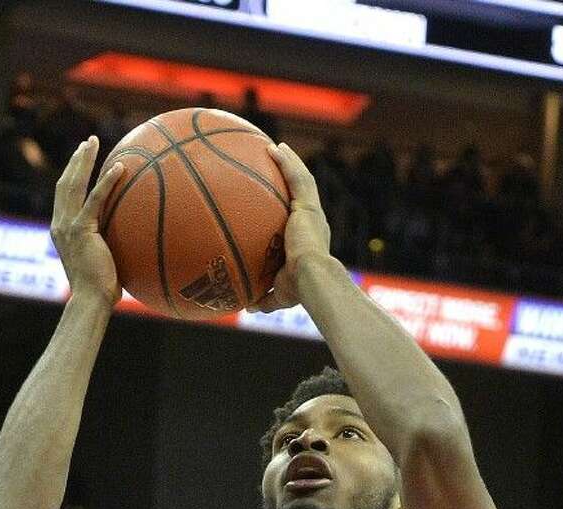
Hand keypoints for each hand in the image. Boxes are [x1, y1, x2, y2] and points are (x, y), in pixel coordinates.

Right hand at [50, 137, 125, 305]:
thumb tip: (132, 240)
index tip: (81, 159)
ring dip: (84, 161)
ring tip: (94, 143)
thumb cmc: (102, 290)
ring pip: (73, 184)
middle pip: (65, 183)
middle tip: (88, 142)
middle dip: (76, 160)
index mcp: (61, 230)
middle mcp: (60, 224)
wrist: (92, 301)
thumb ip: (109, 246)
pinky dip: (106, 182)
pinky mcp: (80, 230)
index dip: (72, 175)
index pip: (64, 196)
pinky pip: (94, 200)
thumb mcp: (103, 262)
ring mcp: (67, 226)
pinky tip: (119, 168)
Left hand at [253, 143, 331, 311]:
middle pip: (303, 193)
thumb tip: (249, 306)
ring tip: (276, 148)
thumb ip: (266, 298)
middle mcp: (314, 222)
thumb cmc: (299, 289)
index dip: (292, 207)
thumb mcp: (280, 294)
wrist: (313, 278)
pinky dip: (287, 162)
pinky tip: (275, 148)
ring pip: (302, 180)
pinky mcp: (309, 206)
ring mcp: (313, 212)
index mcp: (309, 239)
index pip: (300, 217)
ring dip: (290, 162)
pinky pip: (297, 177)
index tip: (281, 201)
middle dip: (292, 177)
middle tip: (278, 165)